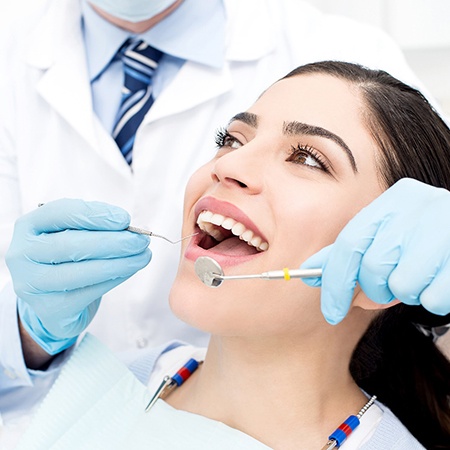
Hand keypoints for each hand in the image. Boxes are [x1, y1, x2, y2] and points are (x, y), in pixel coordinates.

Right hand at [6, 199, 151, 353]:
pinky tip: (130, 270)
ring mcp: (32, 284)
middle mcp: (22, 254)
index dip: (95, 215)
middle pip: (70, 245)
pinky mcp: (49, 308)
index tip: (125, 219)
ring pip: (81, 272)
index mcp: (29, 226)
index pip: (60, 213)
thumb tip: (128, 228)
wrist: (54, 298)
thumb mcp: (73, 234)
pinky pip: (88, 292)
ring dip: (119, 263)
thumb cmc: (68, 257)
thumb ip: (95, 226)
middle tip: (141, 241)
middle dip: (113, 242)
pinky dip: (114, 279)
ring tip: (144, 256)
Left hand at [301, 178, 449, 323]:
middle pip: (373, 267)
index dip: (335, 283)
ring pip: (402, 286)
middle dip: (375, 290)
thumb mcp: (388, 236)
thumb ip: (350, 253)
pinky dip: (432, 300)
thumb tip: (310, 273)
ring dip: (406, 293)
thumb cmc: (426, 239)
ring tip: (420, 278)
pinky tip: (439, 281)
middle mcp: (418, 207)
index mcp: (395, 200)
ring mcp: (445, 229)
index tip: (331, 312)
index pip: (349, 244)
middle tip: (388, 289)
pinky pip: (433, 300)